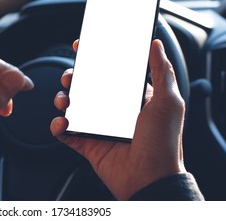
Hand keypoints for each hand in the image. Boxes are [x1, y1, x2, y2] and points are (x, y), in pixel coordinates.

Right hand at [50, 39, 185, 199]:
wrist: (150, 180)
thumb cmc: (163, 143)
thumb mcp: (168, 102)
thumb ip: (162, 72)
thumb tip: (156, 45)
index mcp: (129, 99)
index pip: (109, 73)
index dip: (94, 59)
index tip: (82, 48)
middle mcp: (111, 111)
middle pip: (85, 87)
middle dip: (74, 78)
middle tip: (71, 77)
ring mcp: (97, 127)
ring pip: (72, 106)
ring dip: (62, 99)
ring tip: (64, 100)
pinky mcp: (87, 143)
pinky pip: (66, 132)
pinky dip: (58, 126)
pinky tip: (63, 123)